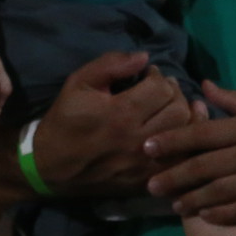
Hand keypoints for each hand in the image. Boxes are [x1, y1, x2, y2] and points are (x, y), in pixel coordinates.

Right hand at [31, 51, 192, 196]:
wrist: (50, 166)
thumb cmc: (64, 121)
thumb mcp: (77, 84)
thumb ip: (110, 65)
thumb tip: (144, 57)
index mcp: (120, 113)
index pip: (160, 88)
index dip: (157, 76)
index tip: (148, 76)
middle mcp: (137, 139)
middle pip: (178, 109)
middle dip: (174, 94)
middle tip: (162, 91)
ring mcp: (144, 162)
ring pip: (185, 134)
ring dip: (184, 116)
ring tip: (171, 109)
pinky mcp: (147, 178)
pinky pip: (181, 160)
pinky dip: (186, 144)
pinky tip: (180, 132)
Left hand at [144, 82, 235, 223]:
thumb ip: (234, 99)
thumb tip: (201, 86)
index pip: (201, 134)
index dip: (171, 142)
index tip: (146, 148)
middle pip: (204, 166)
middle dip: (173, 176)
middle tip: (149, 185)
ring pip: (220, 192)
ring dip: (193, 199)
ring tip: (173, 204)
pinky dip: (222, 215)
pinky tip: (205, 217)